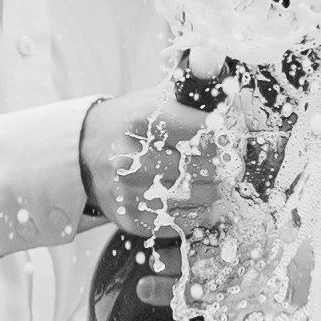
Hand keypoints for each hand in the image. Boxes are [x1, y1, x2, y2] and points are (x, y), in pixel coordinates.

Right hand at [80, 89, 244, 232]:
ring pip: (195, 197)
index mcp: (139, 120)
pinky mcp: (131, 218)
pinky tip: (196, 201)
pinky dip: (197, 213)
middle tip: (226, 164)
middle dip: (220, 166)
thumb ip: (191, 97)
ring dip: (213, 191)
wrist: (87, 153)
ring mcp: (128, 191)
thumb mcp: (154, 100)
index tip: (226, 137)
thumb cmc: (131, 125)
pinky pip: (181, 222)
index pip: (201, 130)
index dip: (220, 135)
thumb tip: (233, 97)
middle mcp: (130, 157)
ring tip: (213, 182)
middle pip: (201, 167)